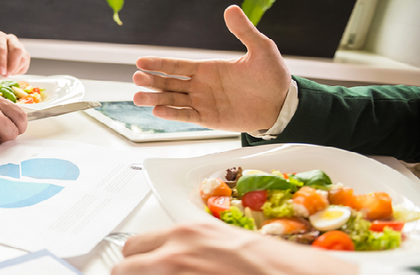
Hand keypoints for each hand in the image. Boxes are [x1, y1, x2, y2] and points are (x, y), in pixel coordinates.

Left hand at [0, 31, 29, 76]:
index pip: (1, 48)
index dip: (2, 61)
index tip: (1, 72)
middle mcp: (10, 39)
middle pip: (16, 50)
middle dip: (11, 66)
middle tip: (5, 75)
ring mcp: (19, 46)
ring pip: (23, 57)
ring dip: (14, 69)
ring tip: (5, 74)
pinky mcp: (25, 54)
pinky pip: (25, 64)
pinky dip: (18, 71)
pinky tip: (10, 72)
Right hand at [132, 5, 290, 131]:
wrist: (283, 104)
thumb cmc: (273, 77)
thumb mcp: (261, 49)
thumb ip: (243, 31)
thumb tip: (230, 10)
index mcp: (208, 69)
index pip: (177, 65)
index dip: (159, 63)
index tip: (142, 61)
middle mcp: (201, 86)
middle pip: (169, 83)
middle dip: (151, 81)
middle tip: (136, 78)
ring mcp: (204, 103)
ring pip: (173, 101)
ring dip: (155, 99)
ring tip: (138, 97)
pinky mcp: (209, 119)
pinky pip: (186, 117)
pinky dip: (172, 114)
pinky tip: (158, 111)